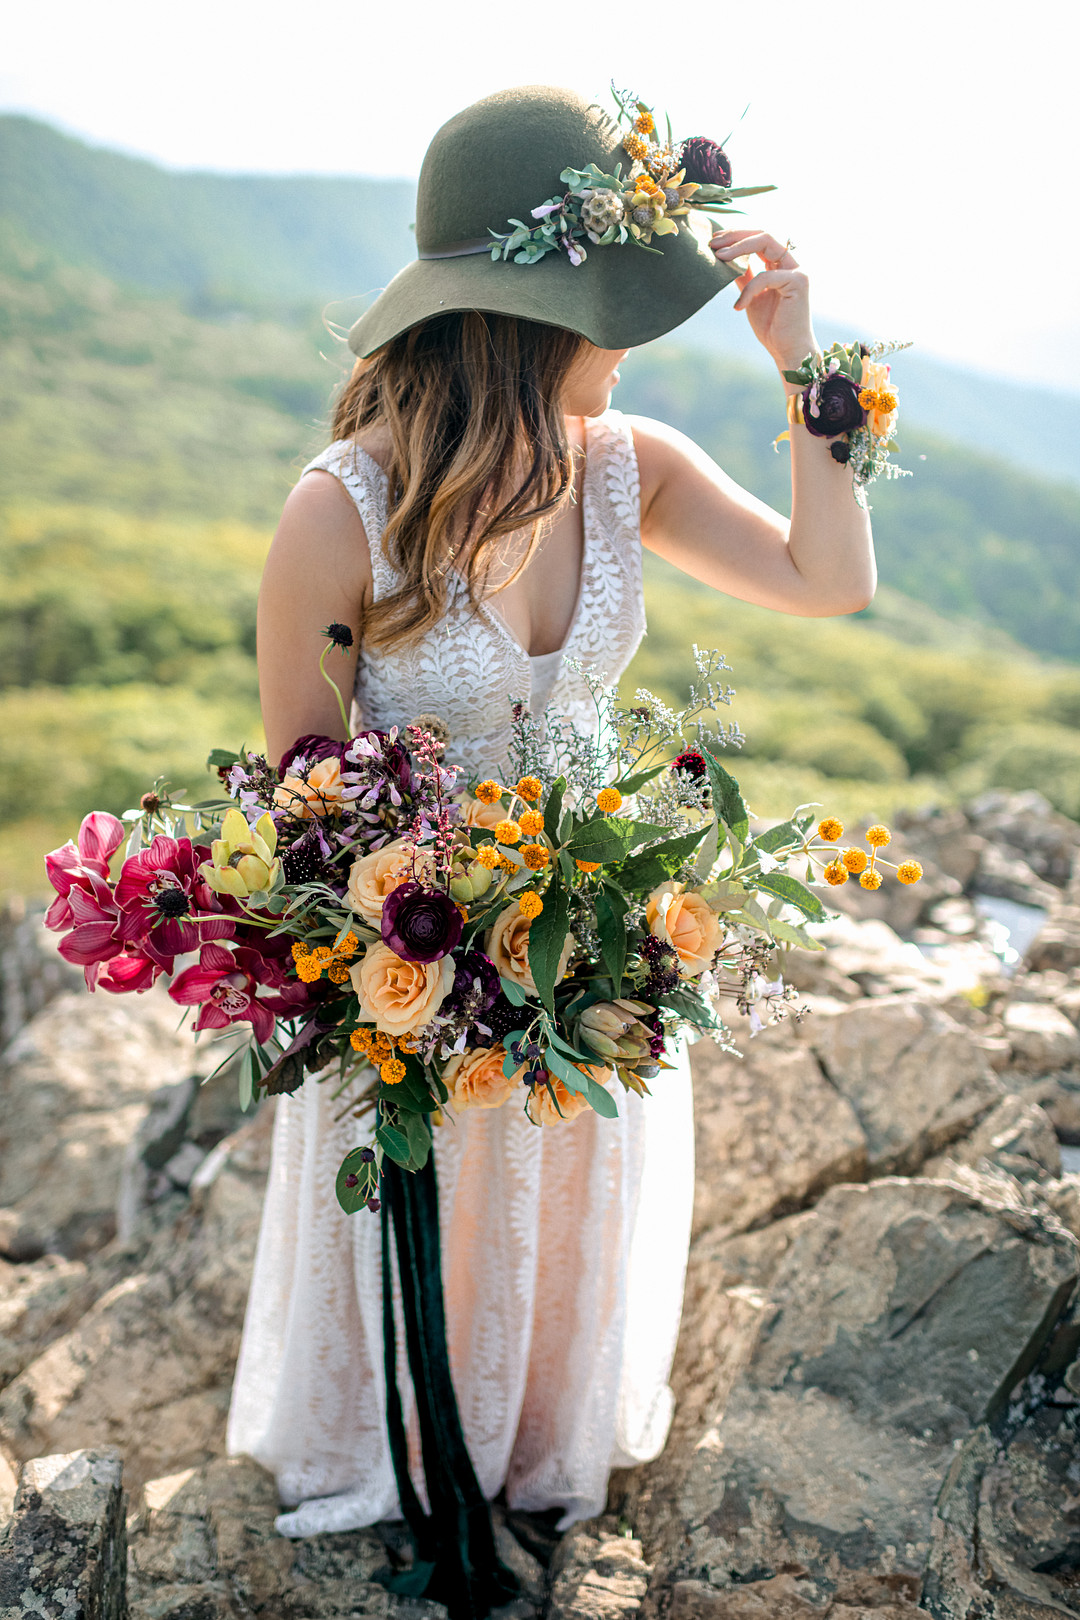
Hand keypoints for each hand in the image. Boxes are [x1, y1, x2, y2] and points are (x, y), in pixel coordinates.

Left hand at [710, 228, 816, 376]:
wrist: (787, 350)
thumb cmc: (771, 326)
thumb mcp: (750, 296)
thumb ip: (744, 277)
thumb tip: (724, 259)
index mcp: (781, 265)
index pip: (760, 239)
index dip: (737, 237)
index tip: (715, 242)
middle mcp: (792, 263)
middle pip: (763, 234)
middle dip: (736, 236)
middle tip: (714, 244)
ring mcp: (797, 271)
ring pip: (766, 242)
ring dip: (739, 248)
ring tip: (719, 258)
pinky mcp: (798, 282)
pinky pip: (765, 276)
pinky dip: (749, 289)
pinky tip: (739, 306)